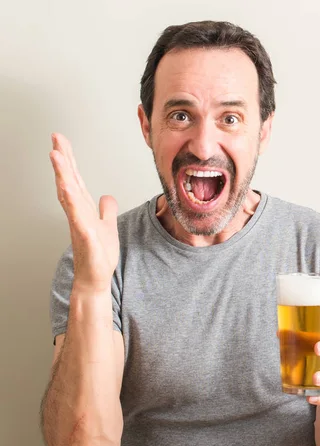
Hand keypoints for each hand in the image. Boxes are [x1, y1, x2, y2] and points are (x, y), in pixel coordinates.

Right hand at [49, 133, 118, 292]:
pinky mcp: (86, 237)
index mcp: (84, 208)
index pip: (75, 179)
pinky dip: (73, 204)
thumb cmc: (99, 254)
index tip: (61, 142)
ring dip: (63, 176)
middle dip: (63, 160)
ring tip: (56, 156)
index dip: (69, 160)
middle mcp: (78, 213)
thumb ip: (106, 210)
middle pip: (69, 182)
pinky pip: (78, 218)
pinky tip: (68, 191)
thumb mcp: (108, 226)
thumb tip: (106, 196)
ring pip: (69, 196)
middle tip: (55, 138)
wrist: (95, 277)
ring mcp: (80, 224)